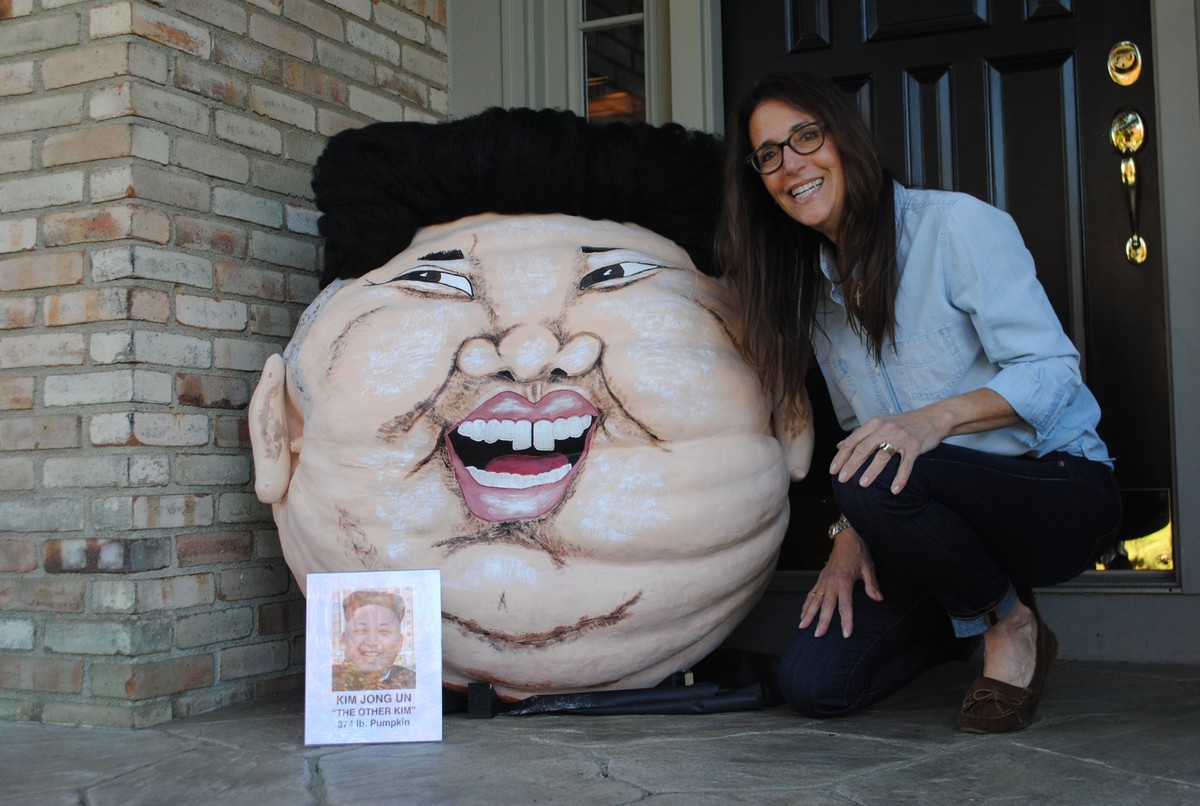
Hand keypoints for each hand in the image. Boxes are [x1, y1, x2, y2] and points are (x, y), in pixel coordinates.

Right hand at [800, 527, 882, 637]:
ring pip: (814, 600)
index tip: (845, 634)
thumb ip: (872, 584)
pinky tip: (802, 613)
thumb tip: (878, 598)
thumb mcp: (868, 566)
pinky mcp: (820, 578)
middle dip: (822, 622)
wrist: (846, 537)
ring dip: (808, 614)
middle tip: (818, 635)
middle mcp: (831, 583)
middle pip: (826, 606)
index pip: (845, 606)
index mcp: (844, 581)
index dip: (846, 621)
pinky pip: (811, 593)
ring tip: (803, 627)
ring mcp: (824, 581)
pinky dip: (806, 604)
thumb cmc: (858, 552)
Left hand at [829, 408, 947, 494]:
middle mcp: (885, 429)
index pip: (853, 441)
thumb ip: (860, 435)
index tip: (833, 471)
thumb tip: (839, 446)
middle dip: (851, 465)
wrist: (932, 418)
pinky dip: (900, 478)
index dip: (841, 457)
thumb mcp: (879, 424)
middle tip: (842, 480)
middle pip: (863, 449)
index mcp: (874, 424)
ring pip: (882, 456)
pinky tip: (895, 490)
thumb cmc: (902, 423)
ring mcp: (900, 437)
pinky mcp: (914, 446)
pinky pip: (906, 464)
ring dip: (872, 471)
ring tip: (862, 485)